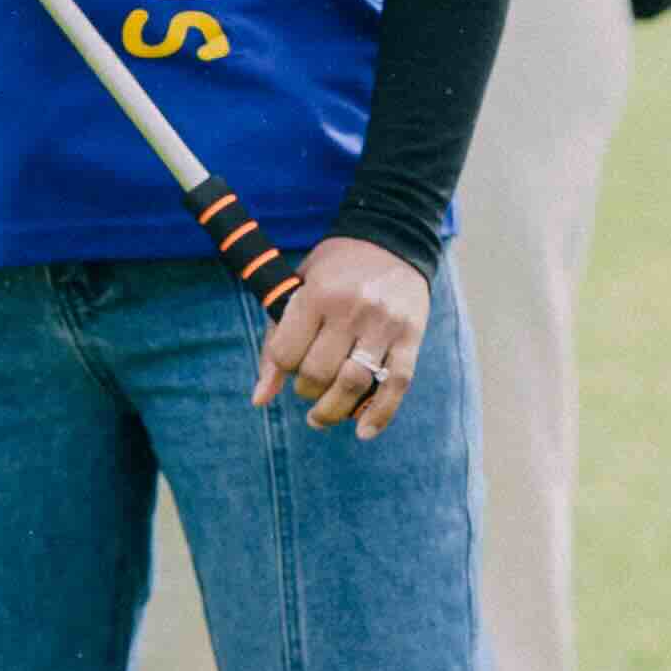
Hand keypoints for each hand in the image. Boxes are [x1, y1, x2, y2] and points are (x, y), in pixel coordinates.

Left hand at [250, 236, 429, 437]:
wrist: (391, 239)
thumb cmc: (335, 270)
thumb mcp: (298, 289)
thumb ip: (276, 340)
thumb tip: (259, 399)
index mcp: (318, 293)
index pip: (287, 354)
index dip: (282, 368)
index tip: (290, 364)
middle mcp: (351, 309)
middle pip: (318, 374)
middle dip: (306, 391)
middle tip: (308, 389)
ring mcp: (384, 324)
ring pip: (353, 385)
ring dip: (332, 412)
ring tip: (321, 418)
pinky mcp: (411, 336)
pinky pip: (396, 385)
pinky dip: (379, 415)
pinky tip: (363, 432)